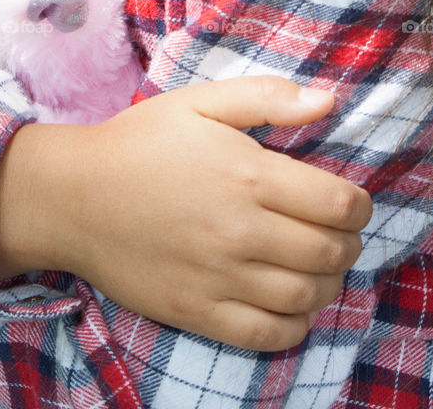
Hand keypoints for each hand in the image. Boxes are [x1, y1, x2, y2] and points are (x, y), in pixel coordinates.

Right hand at [56, 76, 371, 350]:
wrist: (73, 197)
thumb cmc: (140, 142)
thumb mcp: (200, 102)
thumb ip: (267, 98)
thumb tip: (329, 101)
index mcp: (248, 175)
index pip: (339, 204)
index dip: (359, 204)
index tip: (351, 199)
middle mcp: (241, 231)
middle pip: (330, 253)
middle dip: (349, 242)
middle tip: (338, 232)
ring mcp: (220, 278)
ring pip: (307, 296)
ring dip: (329, 282)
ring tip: (319, 264)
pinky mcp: (199, 312)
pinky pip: (269, 335)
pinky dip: (296, 324)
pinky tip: (292, 302)